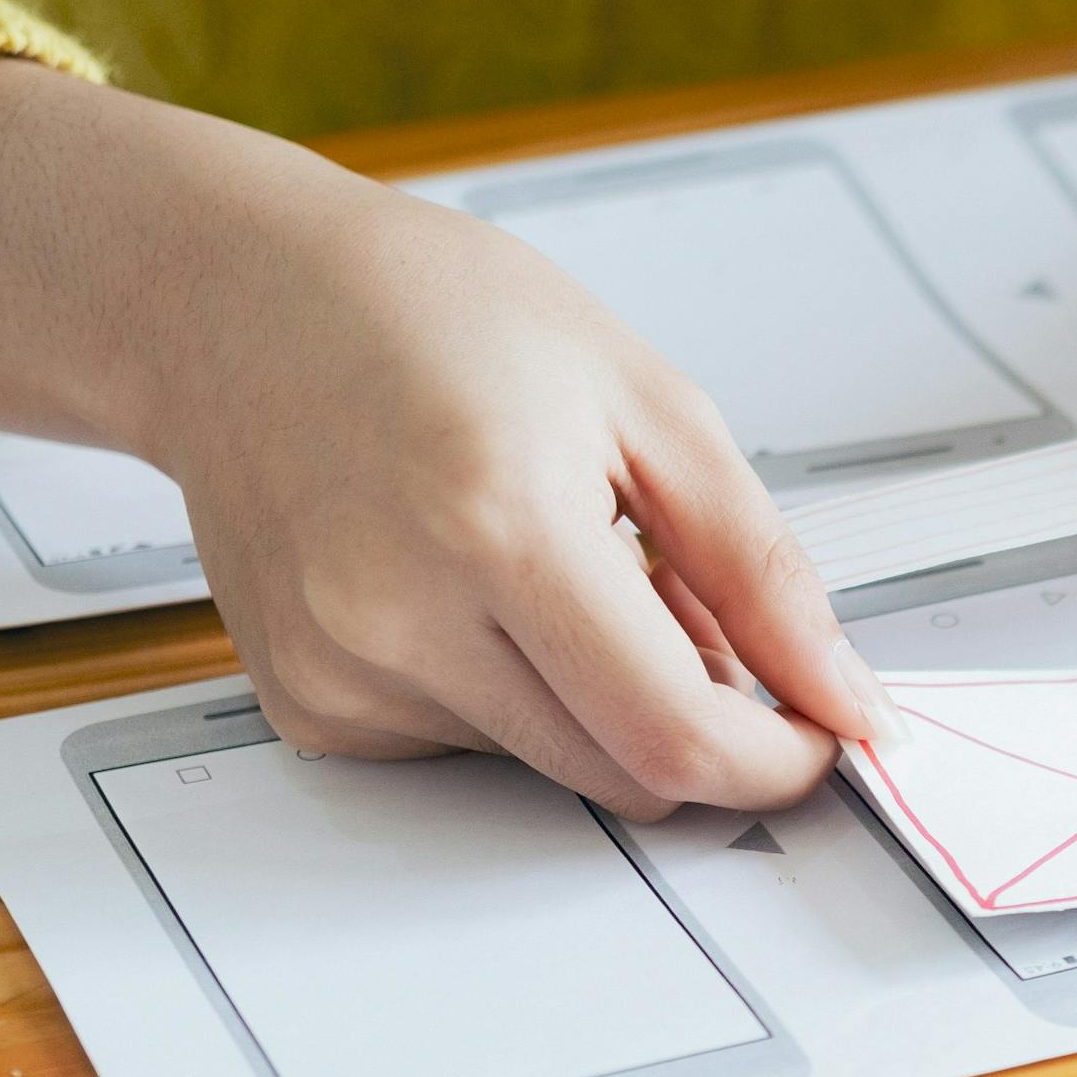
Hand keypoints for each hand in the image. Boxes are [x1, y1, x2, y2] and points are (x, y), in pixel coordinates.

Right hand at [0, 60, 895, 816]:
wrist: (232, 302)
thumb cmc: (429, 315)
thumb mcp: (648, 404)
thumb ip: (762, 569)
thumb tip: (845, 697)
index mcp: (498, 525)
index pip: (674, 735)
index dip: (776, 763)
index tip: (821, 737)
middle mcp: (399, 616)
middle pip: (622, 774)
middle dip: (702, 731)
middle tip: (702, 621)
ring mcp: (342, 672)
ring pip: (554, 767)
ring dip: (604, 704)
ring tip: (567, 564)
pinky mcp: (309, 705)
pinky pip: (470, 750)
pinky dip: (517, 696)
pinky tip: (474, 589)